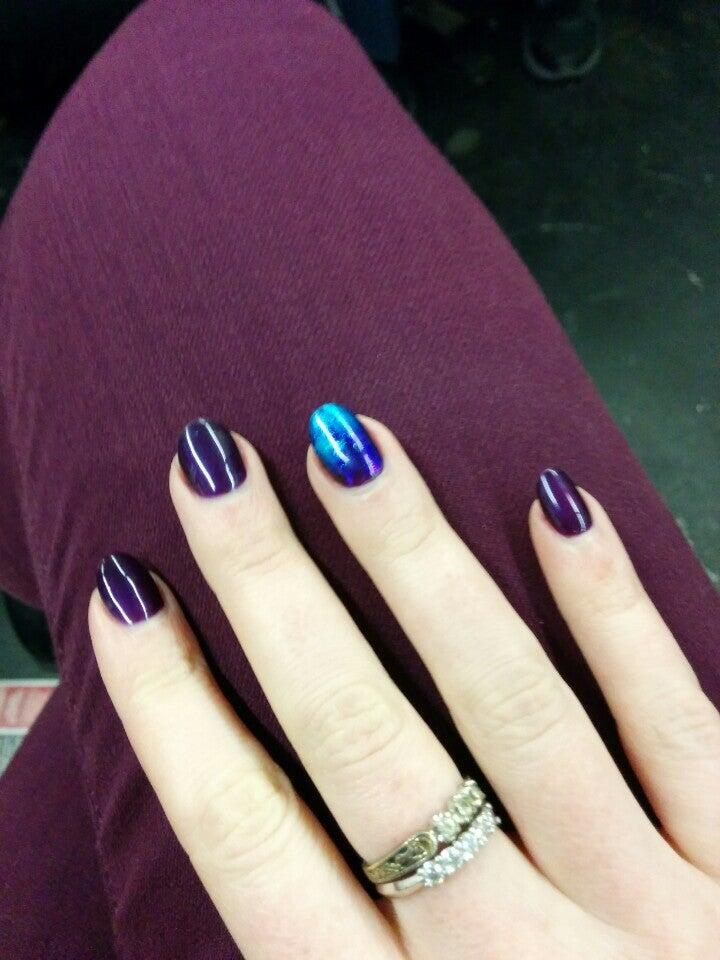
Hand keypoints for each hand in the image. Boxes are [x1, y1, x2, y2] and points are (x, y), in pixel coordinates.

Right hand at [90, 406, 719, 958]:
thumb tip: (252, 825)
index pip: (255, 847)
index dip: (177, 716)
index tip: (128, 600)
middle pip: (365, 750)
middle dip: (277, 596)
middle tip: (216, 470)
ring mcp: (649, 913)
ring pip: (511, 709)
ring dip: (421, 567)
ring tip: (352, 449)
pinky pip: (681, 723)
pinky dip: (614, 611)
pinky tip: (555, 505)